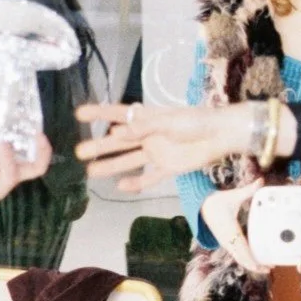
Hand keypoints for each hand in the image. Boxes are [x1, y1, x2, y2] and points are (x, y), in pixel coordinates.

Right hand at [75, 102, 281, 192]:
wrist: (222, 136)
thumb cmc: (196, 121)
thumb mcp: (169, 121)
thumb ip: (144, 126)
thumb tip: (117, 131)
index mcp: (147, 117)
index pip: (118, 113)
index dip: (99, 113)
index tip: (79, 114)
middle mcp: (148, 135)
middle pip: (118, 141)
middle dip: (99, 146)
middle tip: (78, 152)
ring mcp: (158, 152)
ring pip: (129, 160)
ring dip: (110, 166)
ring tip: (90, 171)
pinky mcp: (169, 167)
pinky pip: (149, 177)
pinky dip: (136, 183)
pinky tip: (121, 187)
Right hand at [200, 182, 265, 275]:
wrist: (201, 205)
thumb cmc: (217, 201)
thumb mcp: (233, 195)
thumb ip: (249, 190)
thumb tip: (260, 181)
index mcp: (230, 230)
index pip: (242, 249)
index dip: (252, 260)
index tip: (261, 266)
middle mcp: (227, 239)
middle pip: (242, 258)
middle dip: (255, 266)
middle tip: (269, 268)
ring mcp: (225, 242)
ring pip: (239, 258)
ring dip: (251, 264)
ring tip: (264, 267)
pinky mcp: (225, 242)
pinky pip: (236, 254)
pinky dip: (245, 259)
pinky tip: (253, 260)